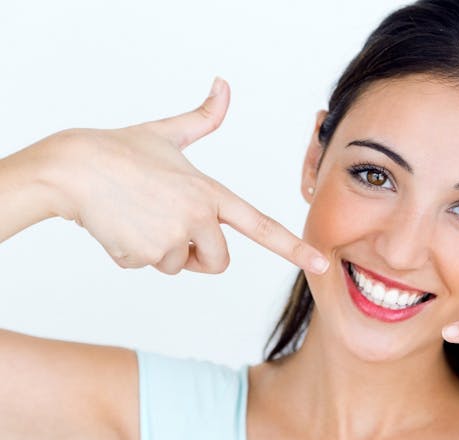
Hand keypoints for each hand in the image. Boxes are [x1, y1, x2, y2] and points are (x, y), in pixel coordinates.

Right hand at [35, 77, 328, 274]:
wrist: (70, 169)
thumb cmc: (118, 151)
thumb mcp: (167, 133)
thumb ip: (203, 118)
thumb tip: (223, 85)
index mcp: (210, 192)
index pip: (261, 225)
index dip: (293, 247)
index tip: (320, 262)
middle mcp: (198, 218)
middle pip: (218, 263)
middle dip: (199, 256)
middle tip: (171, 228)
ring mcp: (172, 239)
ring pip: (178, 265)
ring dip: (160, 251)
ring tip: (138, 217)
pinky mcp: (144, 256)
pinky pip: (148, 266)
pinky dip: (133, 253)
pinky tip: (120, 226)